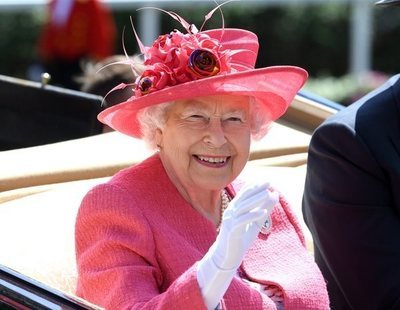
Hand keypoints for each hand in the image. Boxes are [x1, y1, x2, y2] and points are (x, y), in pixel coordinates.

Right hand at [196, 182, 277, 308]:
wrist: (227, 256)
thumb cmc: (240, 239)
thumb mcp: (254, 223)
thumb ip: (263, 210)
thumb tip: (274, 196)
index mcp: (234, 208)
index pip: (244, 193)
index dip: (255, 186)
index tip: (266, 181)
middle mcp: (230, 212)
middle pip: (244, 197)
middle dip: (256, 189)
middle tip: (268, 183)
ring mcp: (230, 221)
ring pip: (243, 206)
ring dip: (256, 199)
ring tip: (268, 194)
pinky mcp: (232, 230)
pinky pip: (242, 221)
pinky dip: (253, 215)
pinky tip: (263, 212)